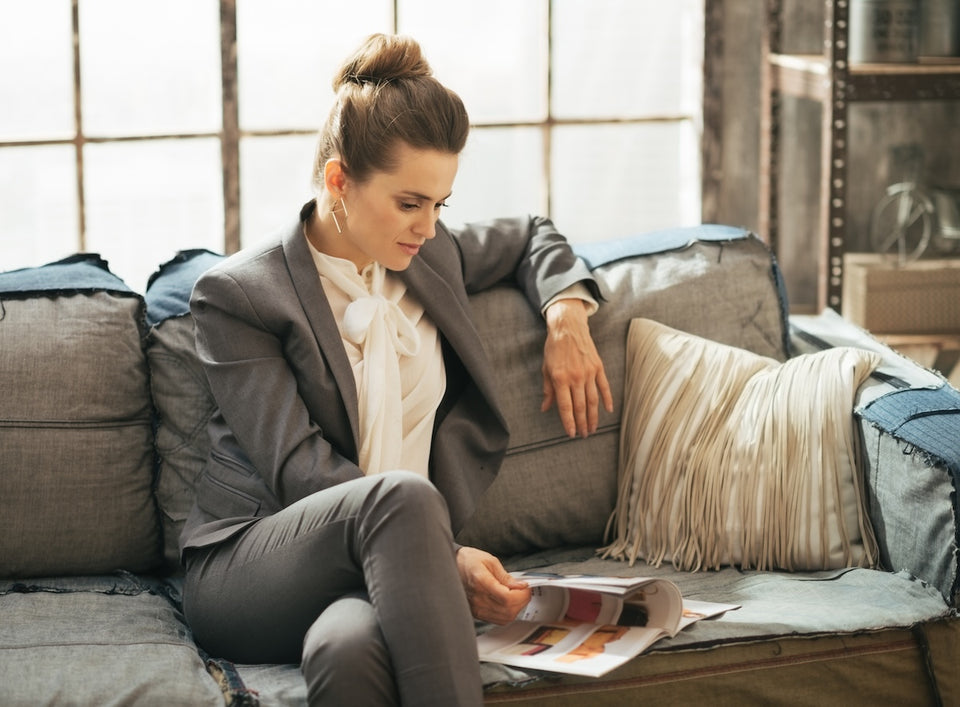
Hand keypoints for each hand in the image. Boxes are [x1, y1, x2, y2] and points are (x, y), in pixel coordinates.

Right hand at [456, 546, 530, 624]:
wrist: (451, 566)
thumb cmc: (469, 561)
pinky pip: (497, 620)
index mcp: (481, 582)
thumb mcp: (490, 561)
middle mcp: (478, 598)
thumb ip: (506, 576)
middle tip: (524, 590)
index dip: (522, 594)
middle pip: (508, 610)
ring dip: (516, 608)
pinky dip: (507, 613)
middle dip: (522, 601)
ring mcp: (476, 608)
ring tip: (517, 596)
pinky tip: (508, 603)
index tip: (526, 587)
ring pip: (505, 617)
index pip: (507, 597)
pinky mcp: (476, 613)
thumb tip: (520, 586)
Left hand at [541, 298, 613, 437]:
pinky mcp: (598, 367)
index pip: (565, 406)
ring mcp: (589, 372)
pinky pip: (604, 387)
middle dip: (581, 423)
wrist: (568, 327)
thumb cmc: (554, 348)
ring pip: (593, 400)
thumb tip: (545, 408)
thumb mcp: (545, 369)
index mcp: (560, 378)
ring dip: (593, 417)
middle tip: (583, 435)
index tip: (570, 433)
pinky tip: (607, 411)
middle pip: (580, 407)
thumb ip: (548, 390)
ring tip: (592, 429)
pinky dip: (607, 400)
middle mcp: (576, 377)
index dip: (568, 422)